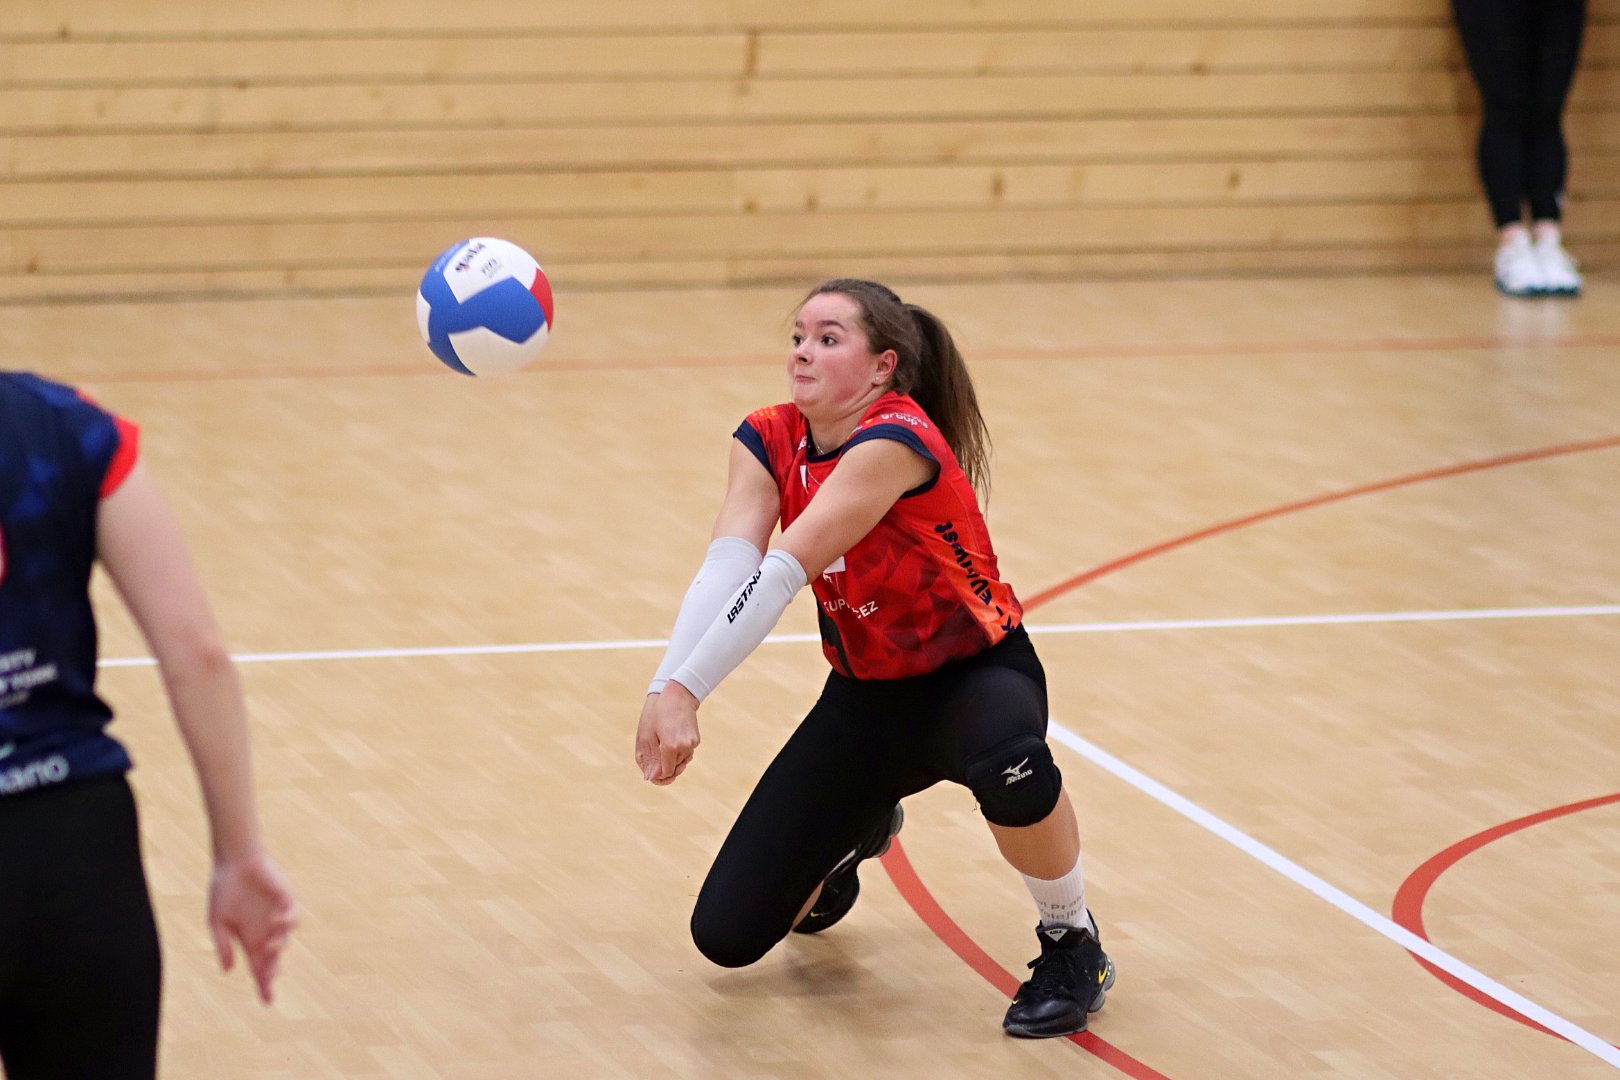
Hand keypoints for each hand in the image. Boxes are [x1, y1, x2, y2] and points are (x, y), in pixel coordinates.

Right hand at [209, 851, 298, 1003]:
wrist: (233, 862)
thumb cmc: (223, 890)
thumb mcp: (217, 921)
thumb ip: (222, 945)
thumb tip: (228, 970)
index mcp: (249, 939)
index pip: (258, 967)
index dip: (263, 984)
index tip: (268, 1002)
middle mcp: (265, 931)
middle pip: (274, 959)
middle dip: (273, 972)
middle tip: (269, 981)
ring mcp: (276, 916)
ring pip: (285, 939)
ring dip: (279, 947)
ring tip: (269, 948)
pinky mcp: (285, 900)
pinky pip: (293, 916)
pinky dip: (287, 922)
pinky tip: (275, 922)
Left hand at [634, 683, 700, 784]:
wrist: (677, 695)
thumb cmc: (656, 713)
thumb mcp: (645, 736)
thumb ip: (648, 759)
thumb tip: (649, 778)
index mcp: (670, 747)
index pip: (665, 772)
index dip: (657, 775)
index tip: (651, 772)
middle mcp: (684, 747)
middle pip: (674, 769)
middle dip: (664, 769)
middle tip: (655, 761)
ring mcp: (692, 744)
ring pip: (681, 762)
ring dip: (671, 760)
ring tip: (662, 747)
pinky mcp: (696, 740)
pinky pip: (686, 753)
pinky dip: (678, 752)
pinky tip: (671, 741)